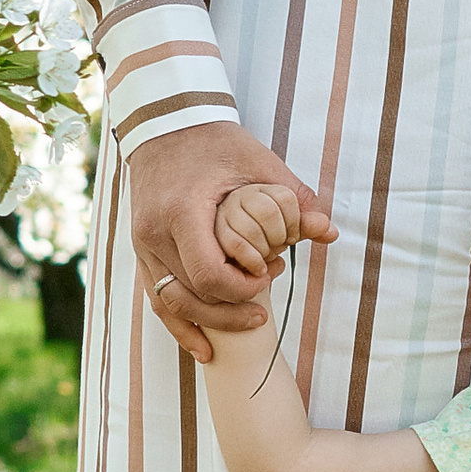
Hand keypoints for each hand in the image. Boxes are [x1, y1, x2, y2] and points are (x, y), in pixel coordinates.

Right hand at [129, 123, 338, 365]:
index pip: (209, 273)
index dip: (241, 288)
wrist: (166, 124)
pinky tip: (204, 348)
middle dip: (230, 309)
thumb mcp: (257, 163)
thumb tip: (329, 231)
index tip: (268, 276)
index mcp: (182, 212)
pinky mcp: (141, 250)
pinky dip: (180, 325)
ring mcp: (142, 244)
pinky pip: (157, 298)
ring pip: (171, 304)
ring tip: (246, 325)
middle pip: (191, 295)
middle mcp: (154, 233)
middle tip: (263, 310)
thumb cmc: (216, 142)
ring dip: (208, 322)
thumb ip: (292, 199)